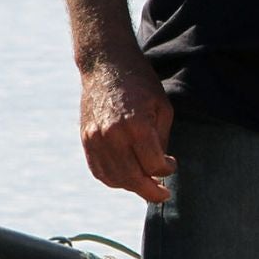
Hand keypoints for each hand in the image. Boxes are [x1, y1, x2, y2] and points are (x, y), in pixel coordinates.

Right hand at [78, 52, 176, 203]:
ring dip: (132, 186)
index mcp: (136, 125)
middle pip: (132, 178)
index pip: (153, 165)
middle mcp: (112, 136)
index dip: (166, 169)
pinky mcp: (86, 139)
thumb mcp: (162, 107)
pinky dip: (114, 179)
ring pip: (114, 179)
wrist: (106, 65)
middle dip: (150, 190)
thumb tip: (160, 168)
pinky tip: (127, 177)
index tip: (172, 164)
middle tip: (162, 194)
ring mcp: (95, 139)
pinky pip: (99, 171)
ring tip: (146, 183)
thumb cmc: (141, 84)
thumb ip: (162, 140)